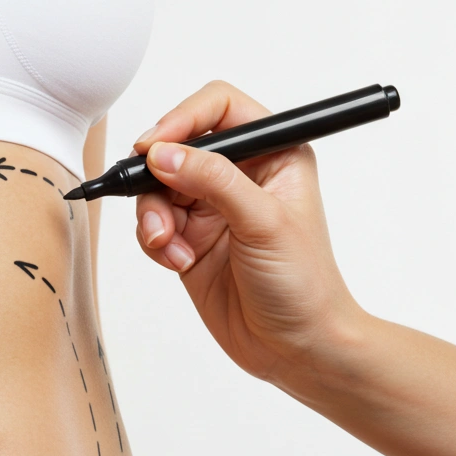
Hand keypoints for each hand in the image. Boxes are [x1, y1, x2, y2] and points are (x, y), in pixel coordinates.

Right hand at [132, 81, 366, 383]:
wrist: (296, 348)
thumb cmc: (304, 284)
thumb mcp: (263, 222)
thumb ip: (212, 180)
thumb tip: (163, 154)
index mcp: (273, 153)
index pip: (218, 107)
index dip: (183, 119)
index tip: (155, 147)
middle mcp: (240, 174)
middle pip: (177, 147)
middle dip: (159, 178)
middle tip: (155, 205)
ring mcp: (212, 207)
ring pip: (157, 188)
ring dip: (153, 216)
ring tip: (167, 244)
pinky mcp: (189, 239)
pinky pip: (152, 224)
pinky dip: (155, 242)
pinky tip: (177, 261)